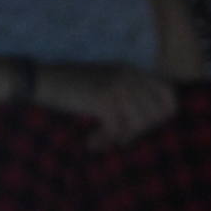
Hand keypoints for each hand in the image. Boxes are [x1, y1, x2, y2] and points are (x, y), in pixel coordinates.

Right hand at [36, 63, 176, 148]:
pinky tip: (93, 141)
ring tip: (104, 138)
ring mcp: (117, 86)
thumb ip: (128, 94)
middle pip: (156, 114)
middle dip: (139, 131)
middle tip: (119, 136)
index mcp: (131, 69)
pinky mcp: (103, 99)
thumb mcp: (105, 81)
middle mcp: (128, 75)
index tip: (139, 126)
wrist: (41, 80)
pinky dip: (106, 139)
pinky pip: (118, 129)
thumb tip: (150, 123)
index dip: (160, 116)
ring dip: (122, 137)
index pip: (170, 96)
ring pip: (139, 123)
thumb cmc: (70, 86)